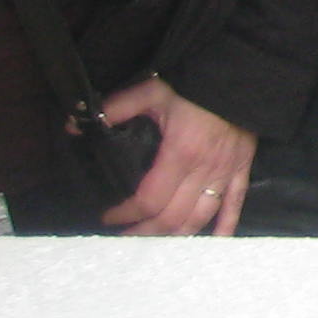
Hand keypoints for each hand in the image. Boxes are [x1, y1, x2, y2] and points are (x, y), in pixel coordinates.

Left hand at [97, 79, 255, 235]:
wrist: (240, 75)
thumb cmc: (196, 85)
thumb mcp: (153, 91)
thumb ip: (116, 108)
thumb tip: (75, 124)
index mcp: (180, 154)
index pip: (148, 200)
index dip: (126, 214)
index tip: (108, 216)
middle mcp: (204, 170)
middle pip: (172, 217)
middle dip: (145, 232)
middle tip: (126, 237)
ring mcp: (226, 172)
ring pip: (200, 218)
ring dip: (176, 235)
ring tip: (156, 240)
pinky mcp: (242, 168)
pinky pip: (235, 204)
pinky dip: (225, 226)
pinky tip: (214, 241)